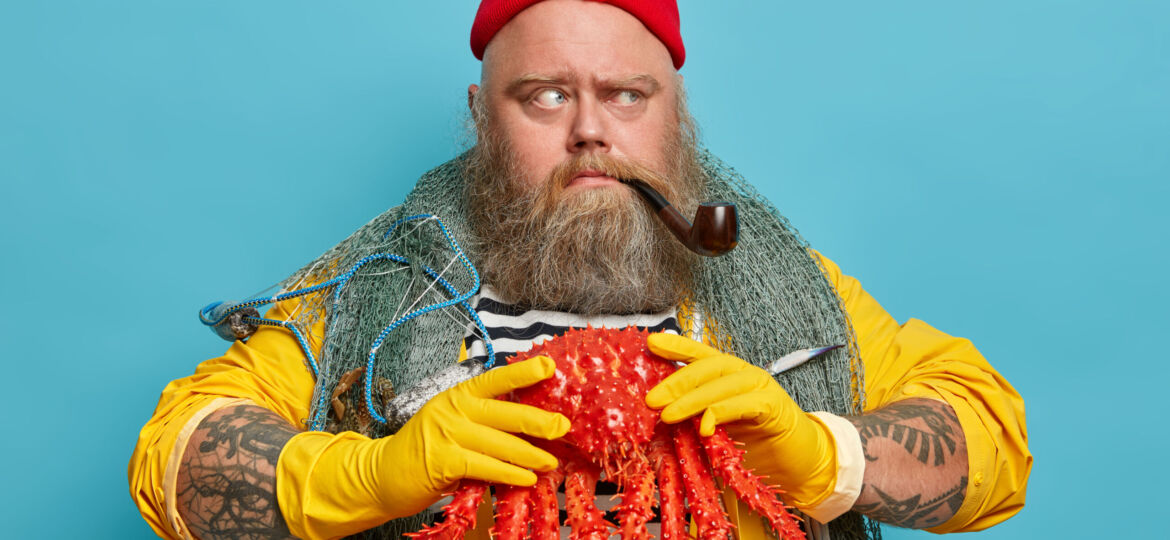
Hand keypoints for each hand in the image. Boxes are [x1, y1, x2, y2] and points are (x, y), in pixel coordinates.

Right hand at [379, 355, 569, 512]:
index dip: (522, 372)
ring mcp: (447, 434)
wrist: (383, 474)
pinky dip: (509, 473)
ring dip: (530, 454)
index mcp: (458, 394)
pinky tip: (526, 478)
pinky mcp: (444, 461)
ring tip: (550, 461)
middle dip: (538, 420)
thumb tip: (526, 423)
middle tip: (562, 426)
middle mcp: (453, 409)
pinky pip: (486, 466)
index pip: (494, 379)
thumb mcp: (452, 422)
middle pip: (504, 411)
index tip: (548, 366)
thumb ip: (482, 420)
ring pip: (499, 443)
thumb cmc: (425, 448)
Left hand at [644, 333, 837, 506]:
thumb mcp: (716, 425)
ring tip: (668, 415)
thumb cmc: (754, 443)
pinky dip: (722, 413)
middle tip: (652, 398)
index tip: (651, 343)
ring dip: (692, 400)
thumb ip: (695, 413)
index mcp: (729, 375)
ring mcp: (761, 388)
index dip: (677, 347)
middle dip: (676, 382)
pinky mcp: (774, 407)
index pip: (700, 354)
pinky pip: (744, 404)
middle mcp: (744, 374)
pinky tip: (705, 425)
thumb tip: (660, 411)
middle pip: (707, 367)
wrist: (796, 462)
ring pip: (722, 384)